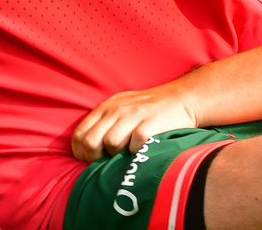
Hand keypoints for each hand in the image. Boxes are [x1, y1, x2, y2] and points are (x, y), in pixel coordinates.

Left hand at [72, 85, 197, 161]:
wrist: (182, 98)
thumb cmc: (149, 109)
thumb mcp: (122, 108)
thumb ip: (104, 123)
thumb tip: (86, 151)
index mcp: (106, 107)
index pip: (79, 134)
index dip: (81, 153)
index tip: (92, 161)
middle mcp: (117, 109)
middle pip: (91, 141)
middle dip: (96, 158)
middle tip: (108, 163)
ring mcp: (134, 115)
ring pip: (110, 143)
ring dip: (117, 154)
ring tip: (127, 155)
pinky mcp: (151, 122)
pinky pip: (134, 144)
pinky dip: (136, 151)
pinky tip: (142, 149)